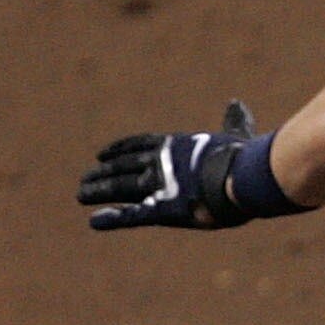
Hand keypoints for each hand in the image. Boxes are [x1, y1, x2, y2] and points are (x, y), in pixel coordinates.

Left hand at [79, 100, 260, 230]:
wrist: (243, 177)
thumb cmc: (244, 157)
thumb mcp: (236, 135)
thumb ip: (233, 122)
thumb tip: (237, 103)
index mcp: (175, 145)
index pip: (139, 145)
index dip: (119, 149)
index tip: (101, 154)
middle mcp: (160, 163)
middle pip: (123, 167)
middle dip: (102, 173)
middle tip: (84, 180)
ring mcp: (159, 185)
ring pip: (120, 187)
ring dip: (99, 190)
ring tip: (81, 195)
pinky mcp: (163, 209)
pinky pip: (133, 215)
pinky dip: (113, 219)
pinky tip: (94, 221)